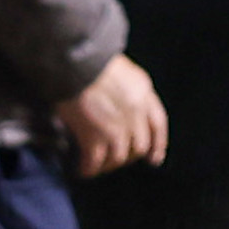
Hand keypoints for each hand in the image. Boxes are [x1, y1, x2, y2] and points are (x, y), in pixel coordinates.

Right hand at [60, 57, 167, 176]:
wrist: (70, 59)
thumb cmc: (87, 57)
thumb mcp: (119, 68)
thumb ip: (125, 87)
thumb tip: (119, 107)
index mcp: (143, 90)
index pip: (158, 123)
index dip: (158, 144)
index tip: (155, 158)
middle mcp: (135, 111)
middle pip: (139, 145)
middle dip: (128, 157)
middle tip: (115, 160)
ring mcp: (117, 126)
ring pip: (118, 157)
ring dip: (107, 166)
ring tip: (96, 167)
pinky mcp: (94, 136)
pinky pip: (95, 161)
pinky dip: (88, 168)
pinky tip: (82, 170)